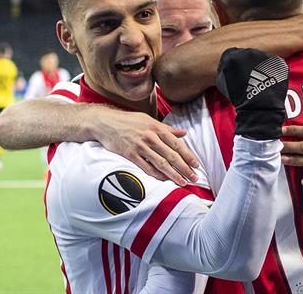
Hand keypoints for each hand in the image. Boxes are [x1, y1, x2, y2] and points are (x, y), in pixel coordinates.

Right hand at [85, 105, 199, 186]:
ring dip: (173, 174)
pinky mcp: (130, 154)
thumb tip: (183, 132)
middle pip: (171, 155)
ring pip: (161, 163)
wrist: (105, 122)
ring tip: (182, 182)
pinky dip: (156, 175)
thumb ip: (166, 129)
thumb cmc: (128, 121)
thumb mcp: (149, 120)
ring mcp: (140, 146)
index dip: (188, 155)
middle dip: (185, 168)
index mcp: (157, 128)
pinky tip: (164, 181)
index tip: (197, 165)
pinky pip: (146, 167)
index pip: (177, 144)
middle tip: (194, 178)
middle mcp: (150, 137)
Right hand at [216, 48, 288, 140]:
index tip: (238, 71)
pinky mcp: (277, 62)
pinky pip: (273, 64)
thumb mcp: (221, 81)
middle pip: (248, 54)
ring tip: (260, 82)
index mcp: (233, 56)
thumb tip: (227, 62)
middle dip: (248, 64)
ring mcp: (264, 56)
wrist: (258, 107)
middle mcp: (249, 52)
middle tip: (250, 78)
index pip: (233, 54)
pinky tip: (268, 81)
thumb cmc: (238, 97)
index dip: (235, 64)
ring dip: (261, 67)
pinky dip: (272, 71)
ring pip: (261, 58)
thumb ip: (223, 68)